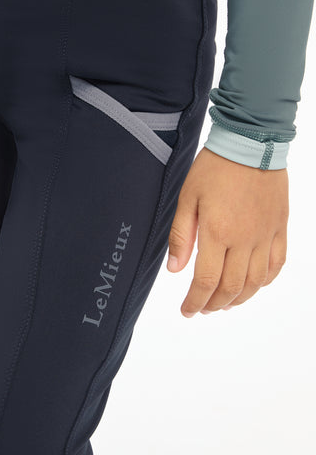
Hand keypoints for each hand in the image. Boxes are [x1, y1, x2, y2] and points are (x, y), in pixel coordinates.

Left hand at [166, 146, 287, 316]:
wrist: (251, 143)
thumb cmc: (215, 167)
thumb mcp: (187, 198)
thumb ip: (181, 236)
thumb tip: (175, 269)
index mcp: (217, 232)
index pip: (206, 281)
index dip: (195, 301)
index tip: (187, 310)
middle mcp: (245, 239)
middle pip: (232, 288)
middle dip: (214, 304)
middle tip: (202, 308)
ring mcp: (266, 235)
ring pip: (255, 282)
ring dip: (239, 299)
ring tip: (224, 303)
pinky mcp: (279, 228)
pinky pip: (276, 264)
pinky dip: (264, 281)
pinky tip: (252, 285)